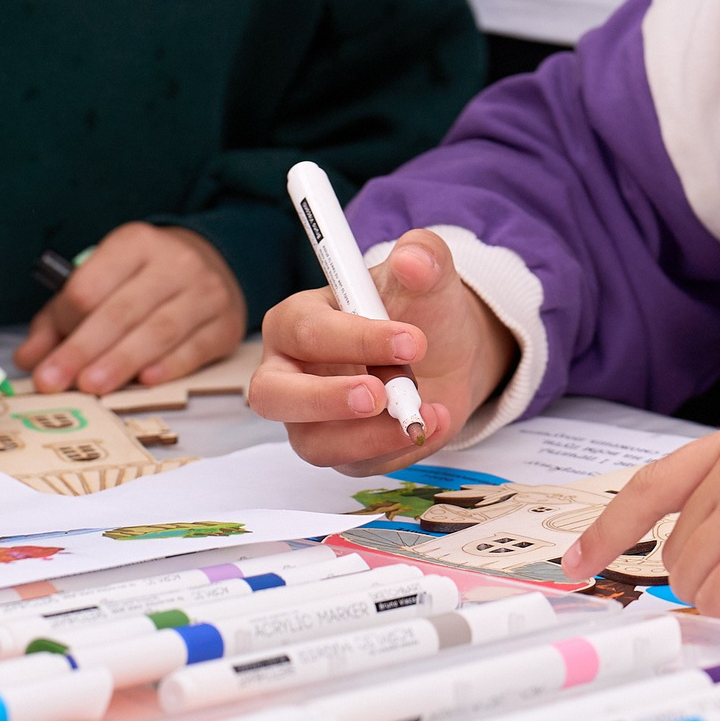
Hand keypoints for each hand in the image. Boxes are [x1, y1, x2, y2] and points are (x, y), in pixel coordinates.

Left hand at [15, 223, 243, 394]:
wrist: (214, 264)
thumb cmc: (145, 278)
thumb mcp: (102, 279)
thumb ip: (60, 317)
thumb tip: (29, 358)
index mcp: (135, 243)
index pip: (90, 286)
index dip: (63, 324)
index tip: (42, 358)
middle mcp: (175, 262)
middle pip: (121, 311)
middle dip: (83, 349)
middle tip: (54, 382)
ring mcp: (206, 292)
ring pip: (158, 331)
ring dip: (120, 362)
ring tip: (90, 387)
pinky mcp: (226, 323)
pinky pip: (195, 348)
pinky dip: (168, 366)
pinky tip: (144, 381)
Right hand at [248, 229, 518, 474]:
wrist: (447, 354)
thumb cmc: (418, 310)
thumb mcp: (429, 276)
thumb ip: (423, 257)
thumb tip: (413, 257)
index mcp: (297, 320)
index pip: (306, 331)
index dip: (356, 338)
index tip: (412, 341)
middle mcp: (290, 373)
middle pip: (273, 395)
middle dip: (325, 399)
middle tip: (379, 395)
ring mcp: (309, 418)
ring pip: (312, 442)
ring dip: (367, 435)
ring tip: (420, 414)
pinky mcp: (339, 451)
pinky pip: (353, 463)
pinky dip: (393, 449)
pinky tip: (431, 423)